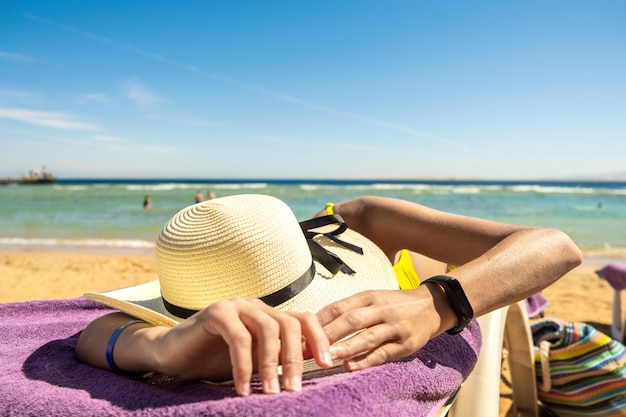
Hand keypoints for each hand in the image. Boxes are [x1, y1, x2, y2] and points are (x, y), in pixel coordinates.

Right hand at [153, 297, 332, 395]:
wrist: (172, 355)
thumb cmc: (215, 359)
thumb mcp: (253, 361)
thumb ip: (278, 358)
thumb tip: (313, 364)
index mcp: (269, 315)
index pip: (304, 319)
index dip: (319, 339)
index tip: (326, 364)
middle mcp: (256, 306)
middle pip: (289, 324)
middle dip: (295, 358)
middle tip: (294, 390)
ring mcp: (236, 305)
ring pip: (268, 328)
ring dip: (271, 364)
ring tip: (271, 393)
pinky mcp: (216, 312)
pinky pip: (239, 338)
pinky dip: (244, 365)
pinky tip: (243, 388)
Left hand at [317, 287, 444, 370]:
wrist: (432, 306)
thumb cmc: (394, 304)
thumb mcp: (373, 299)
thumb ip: (349, 309)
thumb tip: (316, 323)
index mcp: (369, 296)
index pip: (339, 306)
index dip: (319, 319)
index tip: (300, 331)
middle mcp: (381, 309)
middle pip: (351, 320)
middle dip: (328, 334)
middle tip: (307, 346)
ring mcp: (394, 326)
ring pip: (367, 337)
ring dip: (345, 347)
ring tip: (327, 356)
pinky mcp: (406, 343)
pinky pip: (383, 353)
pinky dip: (366, 360)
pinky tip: (351, 366)